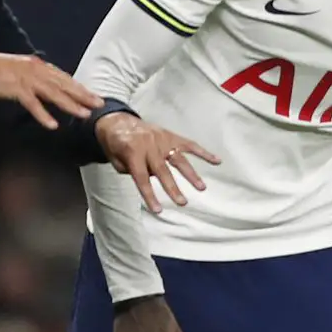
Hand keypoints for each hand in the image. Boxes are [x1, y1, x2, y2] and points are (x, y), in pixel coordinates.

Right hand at [0, 53, 103, 129]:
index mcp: (39, 65)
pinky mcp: (17, 89)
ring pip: (54, 94)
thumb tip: (48, 85)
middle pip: (64, 85)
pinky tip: (53, 125)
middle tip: (99, 104)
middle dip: (83, 95)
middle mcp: (37, 70)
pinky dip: (43, 115)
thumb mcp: (21, 68)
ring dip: (70, 105)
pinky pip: (33, 104)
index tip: (93, 96)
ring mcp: (28, 79)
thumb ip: (36, 76)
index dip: (79, 87)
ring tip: (84, 114)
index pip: (64, 78)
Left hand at [95, 113, 220, 212]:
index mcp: (133, 152)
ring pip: (179, 159)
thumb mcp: (115, 159)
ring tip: (201, 188)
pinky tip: (216, 161)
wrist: (118, 121)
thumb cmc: (115, 144)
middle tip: (183, 202)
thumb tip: (150, 179)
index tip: (158, 210)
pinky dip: (203, 152)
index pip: (142, 178)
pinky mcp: (171, 136)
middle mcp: (149, 146)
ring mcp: (162, 140)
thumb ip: (130, 171)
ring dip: (191, 174)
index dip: (149, 195)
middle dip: (173, 188)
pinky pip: (189, 145)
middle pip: (163, 170)